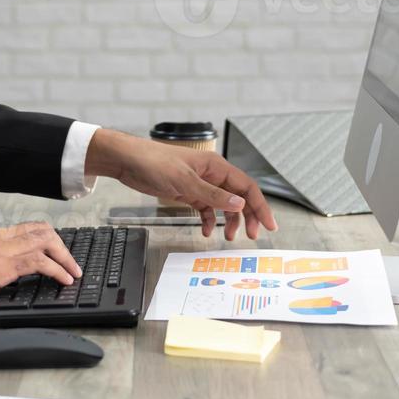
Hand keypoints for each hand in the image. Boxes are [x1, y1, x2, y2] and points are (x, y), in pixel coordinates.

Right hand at [0, 222, 82, 313]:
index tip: (55, 251)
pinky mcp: (2, 266)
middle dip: (60, 244)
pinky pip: (40, 262)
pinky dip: (58, 269)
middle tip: (70, 262)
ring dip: (64, 257)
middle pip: (39, 229)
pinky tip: (64, 280)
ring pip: (45, 241)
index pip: (23, 228)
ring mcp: (0, 248)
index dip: (44, 238)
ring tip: (73, 272)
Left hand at [85, 129, 277, 241]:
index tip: (269, 225)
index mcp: (216, 167)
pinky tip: (206, 231)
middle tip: (252, 236)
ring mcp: (200, 184)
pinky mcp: (187, 192)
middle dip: (248, 217)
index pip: (247, 187)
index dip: (260, 206)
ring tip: (230, 237)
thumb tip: (240, 205)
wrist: (128, 161)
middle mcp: (212, 175)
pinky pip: (205, 208)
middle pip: (238, 197)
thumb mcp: (185, 181)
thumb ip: (213, 195)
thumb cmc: (155, 163)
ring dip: (229, 221)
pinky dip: (209, 220)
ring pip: (223, 204)